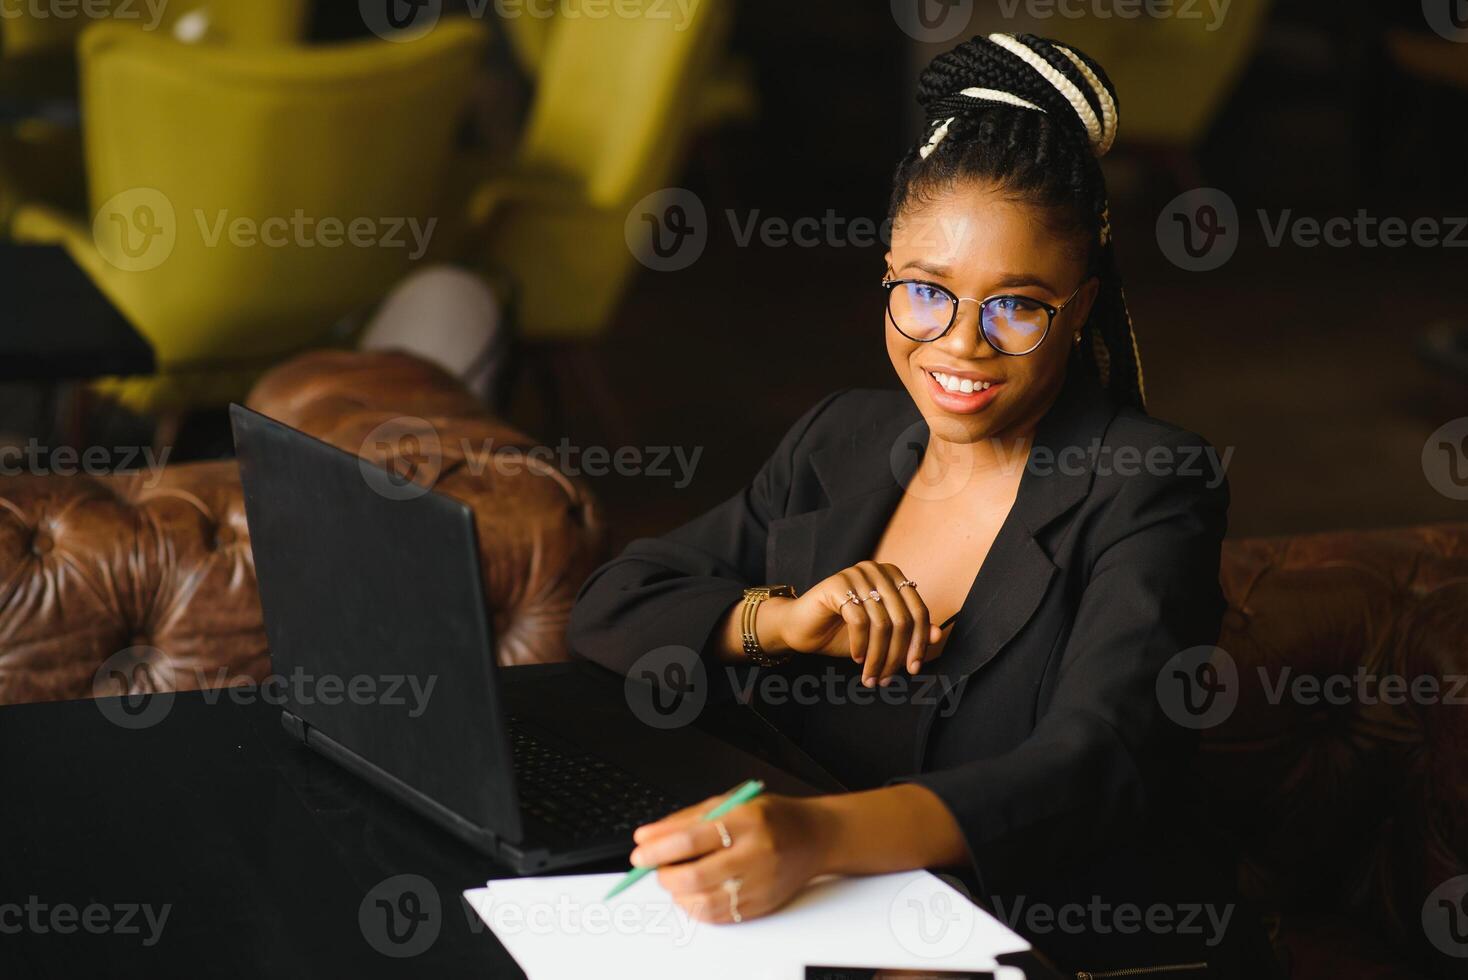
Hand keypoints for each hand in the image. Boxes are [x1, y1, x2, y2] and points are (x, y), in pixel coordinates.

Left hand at [629, 792, 831, 923]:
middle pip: (695, 875)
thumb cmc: (772, 816)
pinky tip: (693, 893)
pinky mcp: (763, 905)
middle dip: (665, 875)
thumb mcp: (731, 803)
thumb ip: (686, 820)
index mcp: (746, 821)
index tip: (640, 852)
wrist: (816, 836)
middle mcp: (756, 853)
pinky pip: (720, 915)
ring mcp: (761, 883)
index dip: (659, 848)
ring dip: (678, 895)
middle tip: (655, 868)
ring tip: (675, 880)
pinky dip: (696, 908)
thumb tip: (646, 837)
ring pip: (705, 902)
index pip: (692, 839)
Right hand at [762, 562, 941, 686]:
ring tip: (871, 677)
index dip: (918, 643)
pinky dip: (861, 645)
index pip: (919, 611)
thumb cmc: (842, 632)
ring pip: (882, 624)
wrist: (800, 629)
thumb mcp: (881, 636)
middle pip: (902, 619)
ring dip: (878, 657)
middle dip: (896, 655)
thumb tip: (936, 635)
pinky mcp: (837, 584)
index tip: (913, 669)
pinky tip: (856, 658)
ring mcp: (857, 574)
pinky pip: (859, 620)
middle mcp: (878, 570)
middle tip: (887, 679)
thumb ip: (909, 632)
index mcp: (893, 577)